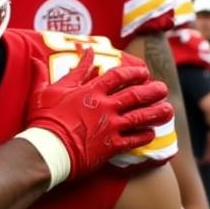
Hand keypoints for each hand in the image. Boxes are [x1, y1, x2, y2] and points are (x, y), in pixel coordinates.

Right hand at [26, 48, 172, 184]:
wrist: (46, 149)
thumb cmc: (44, 120)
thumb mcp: (46, 92)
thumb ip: (48, 74)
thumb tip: (41, 58)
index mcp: (91, 91)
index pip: (118, 76)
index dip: (134, 72)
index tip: (143, 72)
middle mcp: (105, 106)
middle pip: (136, 95)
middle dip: (152, 90)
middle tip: (162, 88)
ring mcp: (111, 126)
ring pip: (141, 117)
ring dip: (157, 113)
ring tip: (168, 110)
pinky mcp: (112, 146)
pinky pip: (135, 140)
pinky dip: (145, 136)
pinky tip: (152, 134)